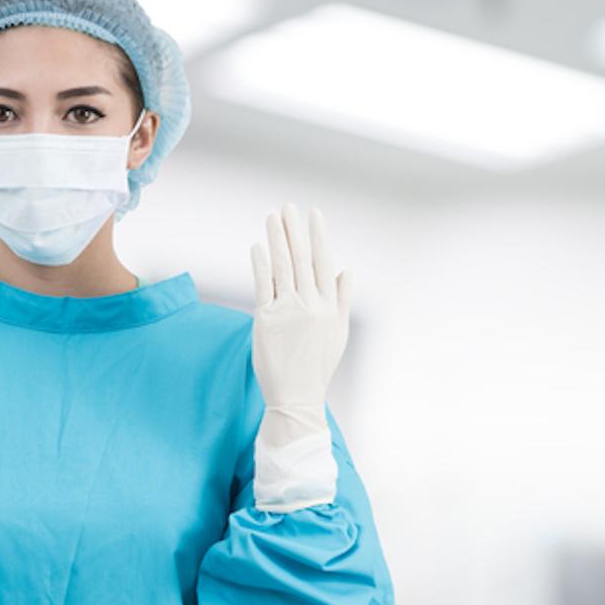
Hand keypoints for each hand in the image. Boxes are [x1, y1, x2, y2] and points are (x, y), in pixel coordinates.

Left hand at [249, 203, 350, 425]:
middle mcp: (311, 305)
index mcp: (330, 307)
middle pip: (301, 259)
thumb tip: (346, 269)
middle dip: (295, 229)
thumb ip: (342, 299)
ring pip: (282, 266)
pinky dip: (260, 263)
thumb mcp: (338, 333)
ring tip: (272, 216)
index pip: (324, 262)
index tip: (314, 214)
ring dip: (277, 238)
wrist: (297, 397)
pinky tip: (258, 245)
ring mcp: (288, 311)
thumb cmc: (318, 366)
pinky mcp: (266, 320)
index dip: (318, 236)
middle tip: (289, 206)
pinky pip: (262, 285)